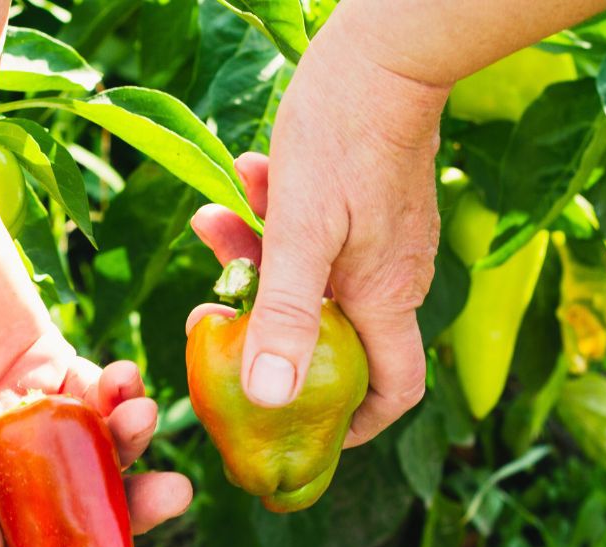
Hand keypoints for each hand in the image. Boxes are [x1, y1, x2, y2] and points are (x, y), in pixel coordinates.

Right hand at [0, 187, 191, 546]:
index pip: (8, 545)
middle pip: (65, 502)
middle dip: (122, 505)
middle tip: (170, 496)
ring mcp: (22, 406)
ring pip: (91, 450)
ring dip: (127, 441)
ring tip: (143, 412)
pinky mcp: (49, 361)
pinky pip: (98, 396)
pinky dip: (118, 393)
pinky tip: (123, 376)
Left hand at [189, 20, 449, 445]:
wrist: (379, 54)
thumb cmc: (344, 138)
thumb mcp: (299, 234)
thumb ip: (286, 315)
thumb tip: (273, 397)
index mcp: (385, 297)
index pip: (392, 390)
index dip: (356, 423)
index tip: (307, 434)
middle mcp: (388, 277)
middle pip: (325, 330)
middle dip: (263, 320)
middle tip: (213, 308)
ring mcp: (376, 240)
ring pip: (304, 272)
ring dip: (253, 253)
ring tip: (213, 221)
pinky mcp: (362, 204)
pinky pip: (307, 230)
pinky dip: (269, 216)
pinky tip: (245, 179)